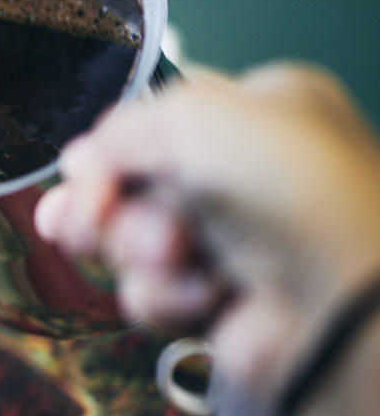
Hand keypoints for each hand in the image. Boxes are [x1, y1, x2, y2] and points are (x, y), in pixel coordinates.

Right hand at [34, 63, 379, 394]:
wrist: (337, 301)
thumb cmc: (289, 188)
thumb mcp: (195, 118)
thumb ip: (121, 130)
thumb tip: (77, 161)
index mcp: (259, 111)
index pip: (156, 121)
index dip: (110, 148)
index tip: (81, 169)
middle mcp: (245, 175)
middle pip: (131, 185)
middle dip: (104, 204)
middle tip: (89, 217)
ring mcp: (231, 244)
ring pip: (131, 242)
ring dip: (137, 249)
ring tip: (171, 254)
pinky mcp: (216, 304)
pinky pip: (151, 293)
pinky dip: (164, 294)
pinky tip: (201, 293)